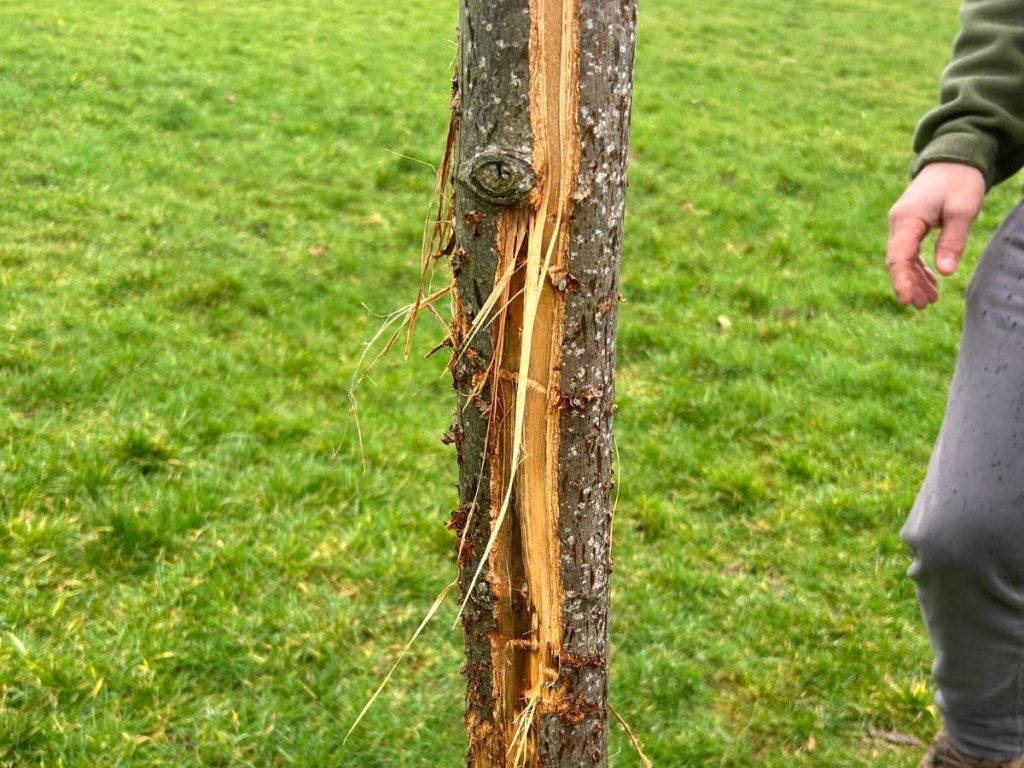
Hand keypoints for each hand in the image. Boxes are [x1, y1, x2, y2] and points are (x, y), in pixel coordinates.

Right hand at [887, 162, 985, 308]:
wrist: (954, 158)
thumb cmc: (960, 181)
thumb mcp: (962, 210)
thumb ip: (953, 240)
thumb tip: (945, 272)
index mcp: (907, 219)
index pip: (898, 256)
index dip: (901, 281)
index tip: (906, 301)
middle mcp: (899, 223)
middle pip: (898, 261)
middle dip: (909, 285)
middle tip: (923, 306)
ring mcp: (903, 224)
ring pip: (904, 259)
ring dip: (915, 279)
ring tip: (929, 301)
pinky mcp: (911, 225)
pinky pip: (911, 252)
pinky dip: (920, 268)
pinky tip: (932, 282)